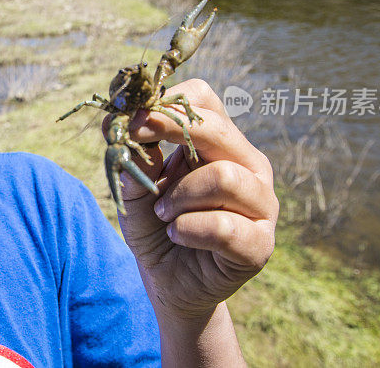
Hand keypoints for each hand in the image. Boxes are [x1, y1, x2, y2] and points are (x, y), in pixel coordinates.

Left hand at [112, 79, 277, 321]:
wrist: (168, 281)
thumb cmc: (156, 226)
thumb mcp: (136, 187)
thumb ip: (133, 156)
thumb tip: (118, 124)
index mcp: (220, 144)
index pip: (204, 98)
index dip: (166, 100)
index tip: (132, 118)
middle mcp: (248, 165)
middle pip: (216, 129)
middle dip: (168, 131)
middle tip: (134, 141)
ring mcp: (262, 203)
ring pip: (224, 177)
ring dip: (180, 197)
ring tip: (164, 214)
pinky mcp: (261, 242)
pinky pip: (225, 226)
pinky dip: (189, 230)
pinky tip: (177, 236)